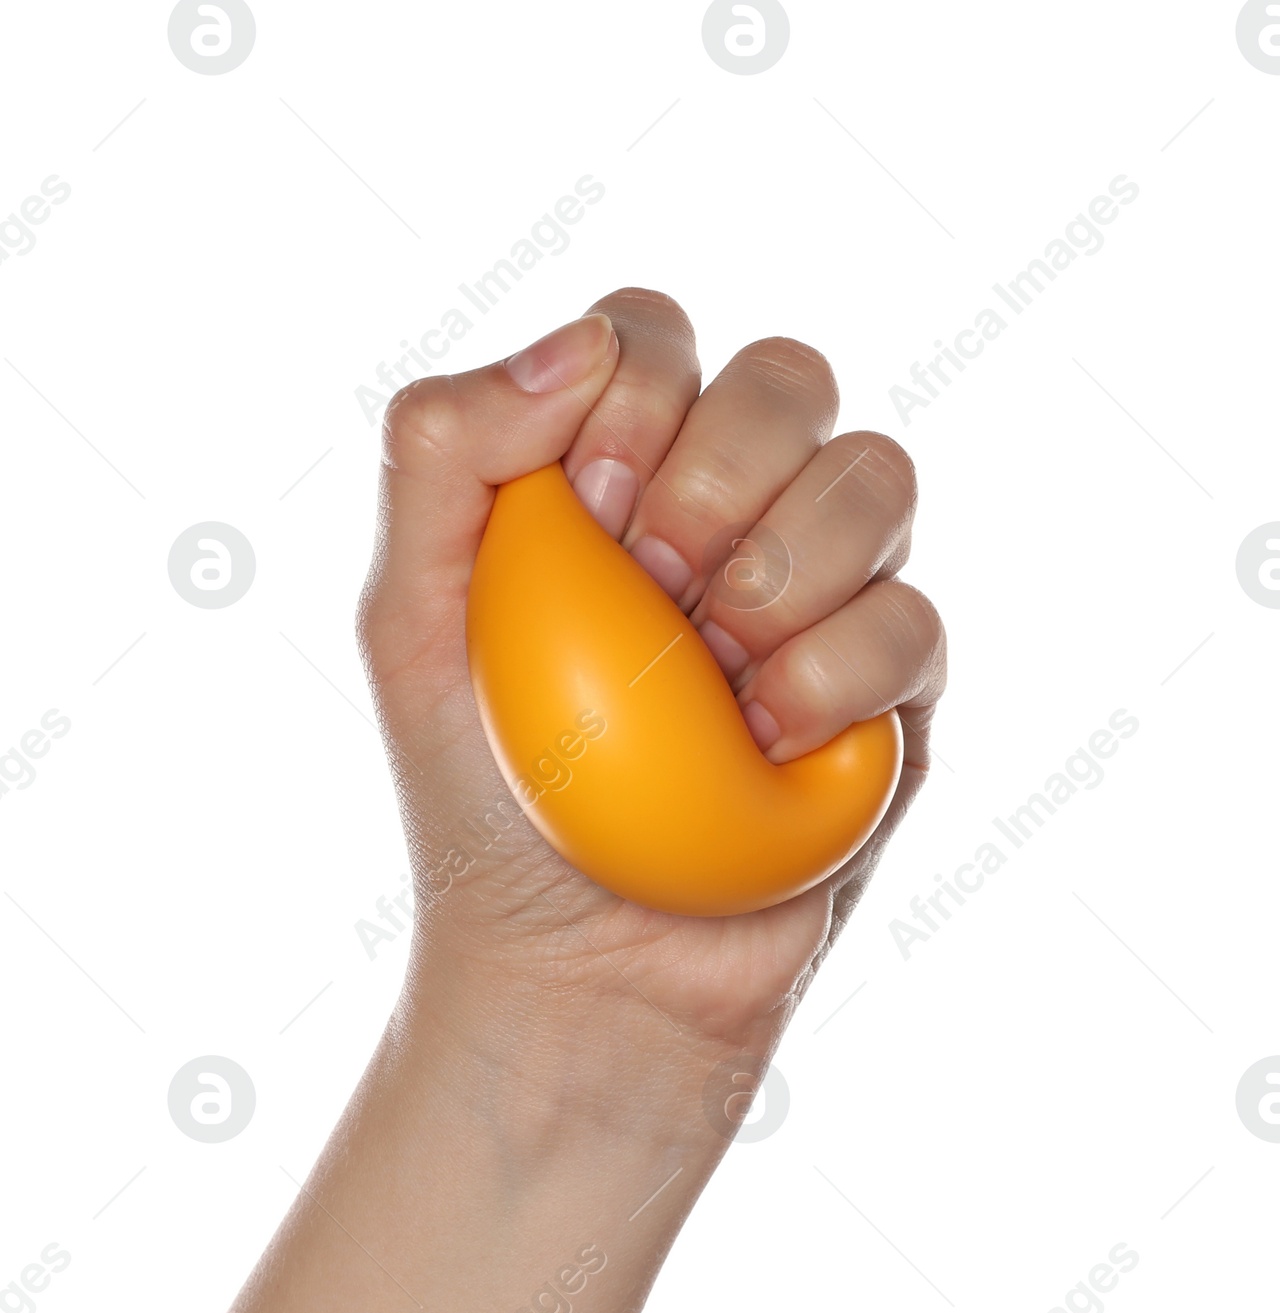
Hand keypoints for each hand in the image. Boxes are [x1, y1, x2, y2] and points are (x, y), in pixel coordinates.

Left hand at [358, 290, 945, 1073]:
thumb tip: (575, 344)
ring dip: (788, 565)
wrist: (571, 968)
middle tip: (656, 592)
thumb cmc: (482, 799)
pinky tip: (766, 746)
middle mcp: (730, 520)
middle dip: (721, 471)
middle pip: (787, 378)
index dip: (638, 393)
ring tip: (714, 677)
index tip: (596, 509)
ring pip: (876, 473)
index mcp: (618, 480)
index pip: (654, 337)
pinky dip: (836, 675)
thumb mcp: (406, 623)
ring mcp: (818, 603)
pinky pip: (914, 622)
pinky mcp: (887, 700)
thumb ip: (445, 455)